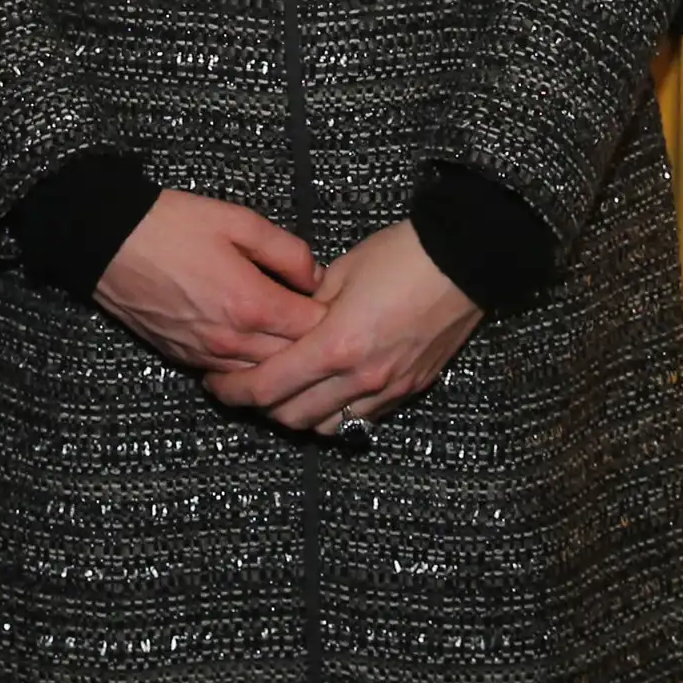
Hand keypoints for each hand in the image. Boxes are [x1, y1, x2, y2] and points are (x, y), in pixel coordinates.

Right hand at [95, 190, 323, 374]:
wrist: (108, 243)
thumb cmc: (173, 224)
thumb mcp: (239, 220)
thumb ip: (287, 250)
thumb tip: (316, 277)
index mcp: (251, 303)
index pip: (312, 330)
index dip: (334, 319)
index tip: (342, 306)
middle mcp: (231, 339)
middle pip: (291, 363)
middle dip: (314, 349)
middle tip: (329, 329)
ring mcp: (205, 354)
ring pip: (261, 378)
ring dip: (283, 366)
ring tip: (298, 346)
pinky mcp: (183, 358)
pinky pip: (228, 376)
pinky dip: (249, 371)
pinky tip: (259, 353)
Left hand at [205, 220, 481, 435]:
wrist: (465, 261)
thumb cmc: (401, 255)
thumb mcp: (342, 271)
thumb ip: (306, 305)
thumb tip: (286, 322)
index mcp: (336, 345)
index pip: (269, 386)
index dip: (235, 391)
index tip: (217, 385)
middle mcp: (360, 377)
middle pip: (292, 416)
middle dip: (260, 407)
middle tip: (243, 388)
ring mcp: (387, 389)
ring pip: (327, 427)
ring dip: (299, 416)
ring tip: (284, 393)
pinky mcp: (410, 389)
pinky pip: (361, 418)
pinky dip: (336, 412)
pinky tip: (327, 392)